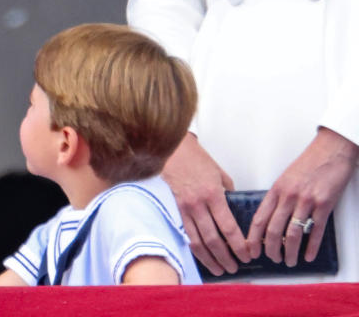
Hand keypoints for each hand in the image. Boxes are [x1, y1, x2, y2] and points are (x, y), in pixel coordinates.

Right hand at [161, 133, 249, 274]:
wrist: (173, 151)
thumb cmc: (197, 159)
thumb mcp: (220, 174)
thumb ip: (228, 192)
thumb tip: (234, 208)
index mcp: (213, 195)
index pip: (228, 227)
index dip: (238, 245)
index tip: (247, 254)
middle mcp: (199, 204)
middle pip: (213, 239)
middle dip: (226, 257)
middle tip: (235, 268)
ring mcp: (185, 208)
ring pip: (197, 241)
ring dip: (209, 258)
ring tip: (219, 269)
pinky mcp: (176, 210)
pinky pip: (186, 234)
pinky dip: (195, 248)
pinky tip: (202, 256)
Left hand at [246, 127, 358, 266]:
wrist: (330, 151)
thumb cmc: (308, 164)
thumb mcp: (286, 179)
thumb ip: (278, 197)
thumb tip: (271, 218)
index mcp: (276, 190)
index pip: (259, 218)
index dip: (253, 237)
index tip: (250, 249)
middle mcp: (288, 196)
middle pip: (274, 229)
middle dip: (271, 248)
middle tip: (272, 259)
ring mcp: (306, 201)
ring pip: (293, 233)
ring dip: (290, 251)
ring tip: (290, 261)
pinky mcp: (325, 204)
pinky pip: (316, 230)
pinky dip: (311, 246)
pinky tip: (308, 256)